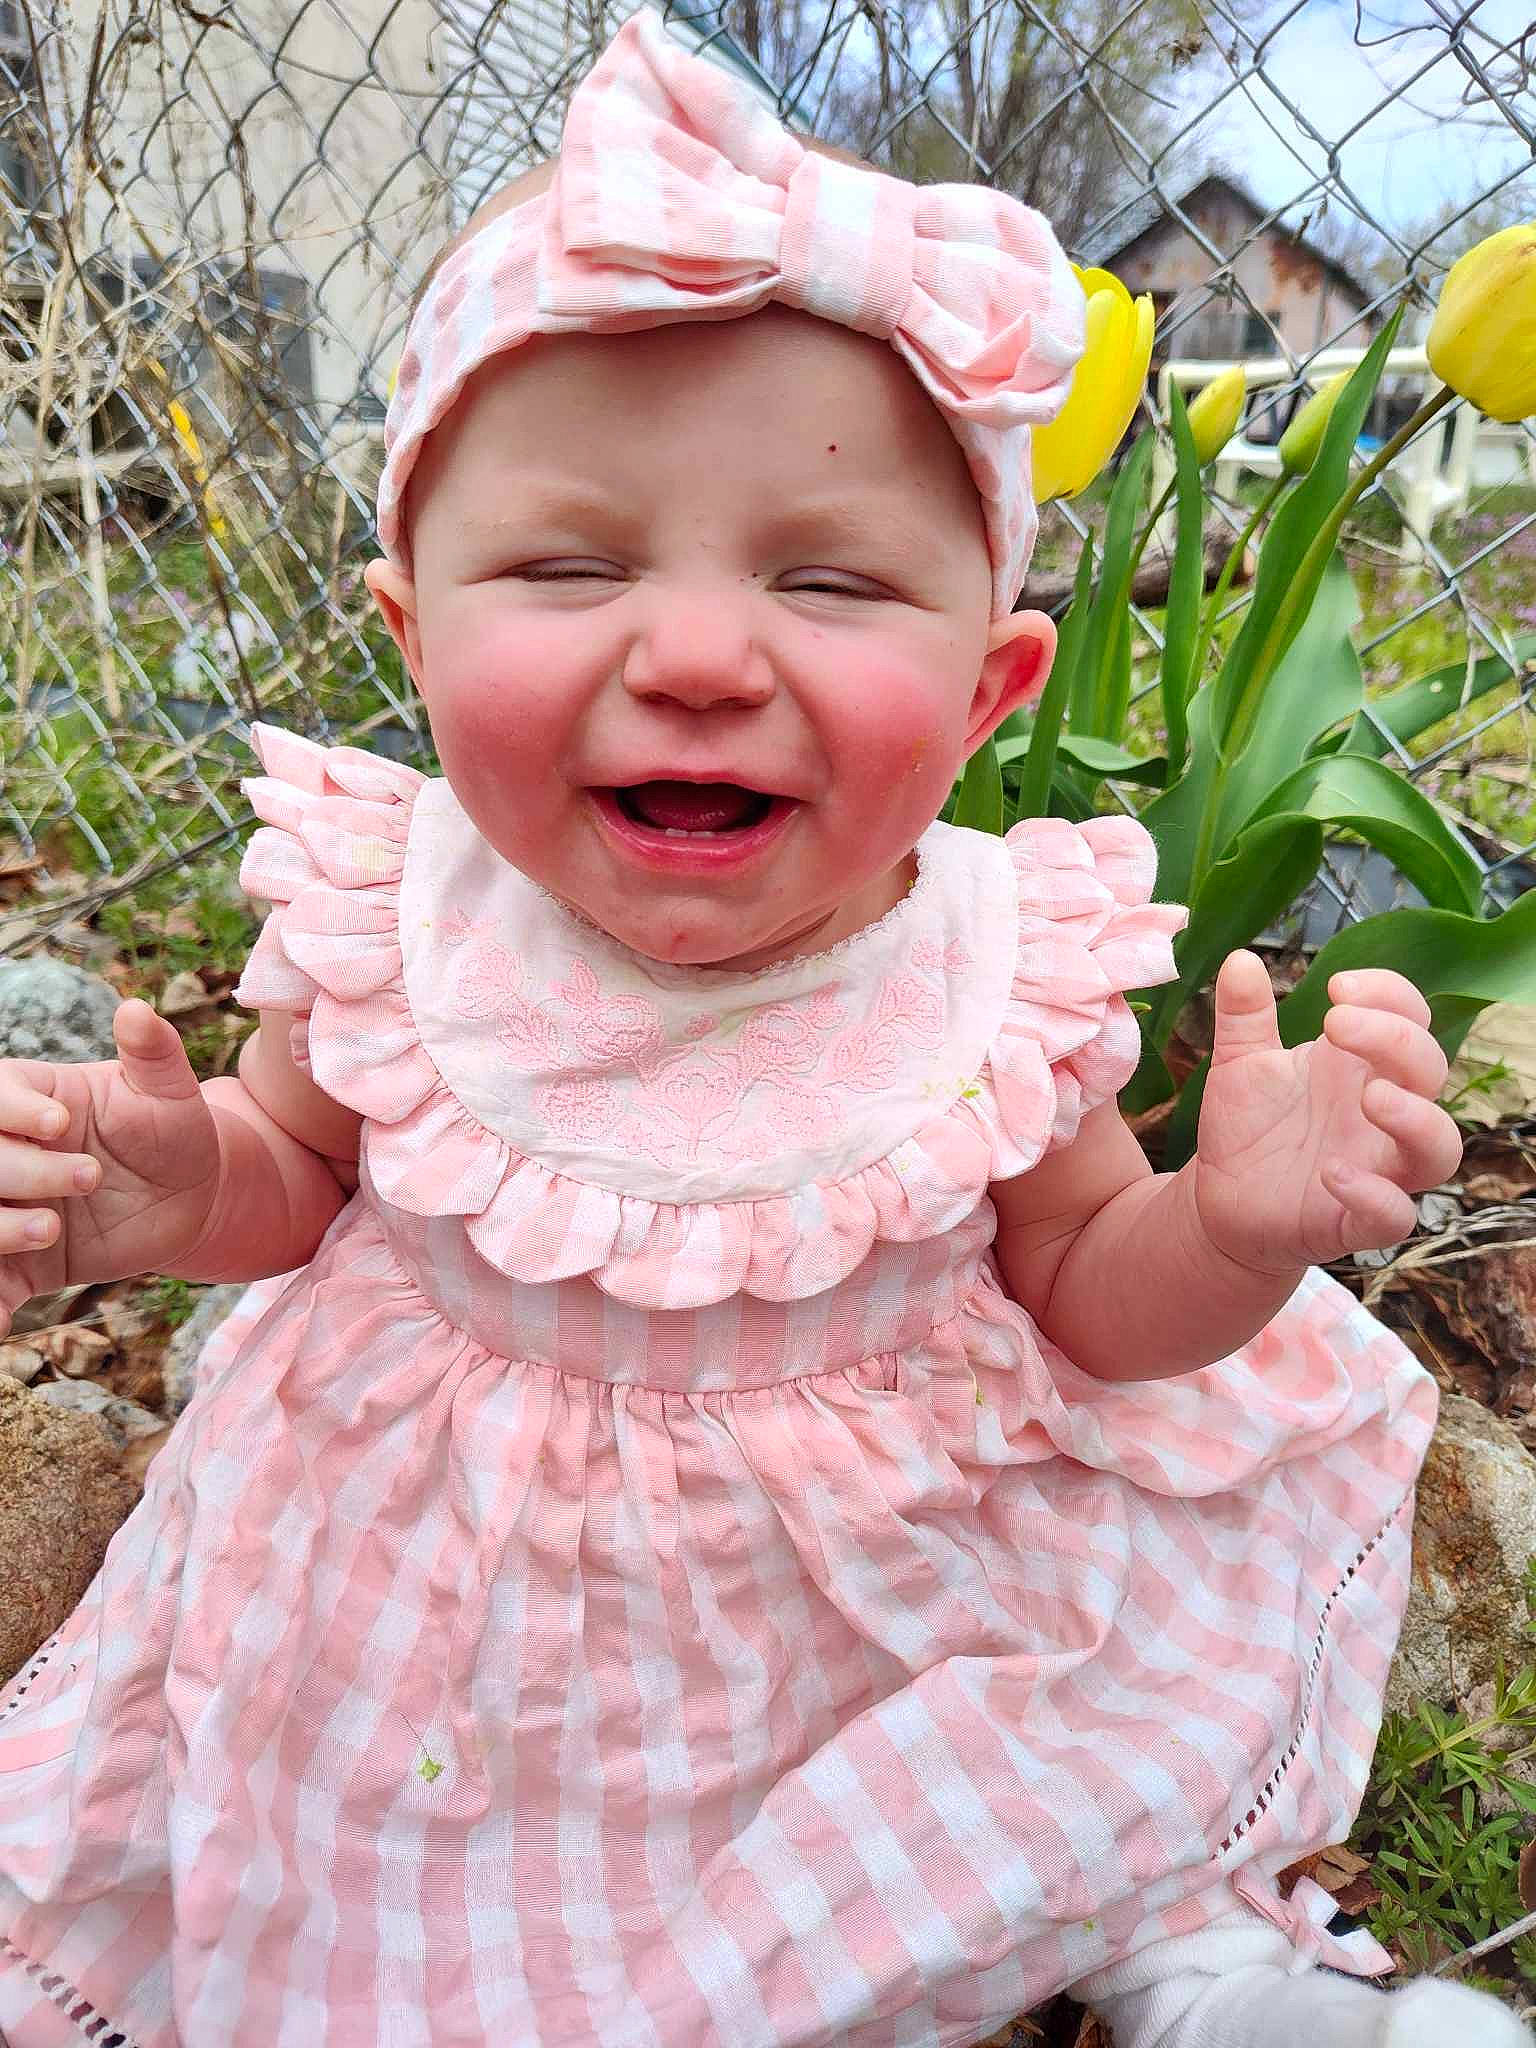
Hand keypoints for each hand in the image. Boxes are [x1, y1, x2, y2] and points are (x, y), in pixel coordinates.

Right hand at [0, 999, 222, 1336]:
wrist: (192, 1200)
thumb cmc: (175, 1131)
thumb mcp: (171, 1092)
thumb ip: (154, 1053)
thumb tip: (136, 1009)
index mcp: (25, 1098)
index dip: (13, 1111)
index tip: (61, 1126)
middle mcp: (3, 1150)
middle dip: (17, 1171)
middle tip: (86, 1179)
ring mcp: (3, 1207)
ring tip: (51, 1231)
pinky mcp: (16, 1263)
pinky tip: (0, 1318)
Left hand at [1191, 951, 1462, 1275]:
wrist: (1218, 1201)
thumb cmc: (1248, 1128)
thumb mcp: (1238, 1064)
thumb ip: (1244, 1015)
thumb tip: (1240, 959)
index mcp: (1360, 1066)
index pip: (1408, 1016)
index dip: (1389, 994)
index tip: (1337, 987)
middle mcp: (1382, 1113)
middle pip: (1430, 1068)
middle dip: (1395, 1038)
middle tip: (1337, 1023)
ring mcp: (1379, 1168)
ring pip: (1440, 1146)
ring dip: (1415, 1118)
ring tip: (1370, 1096)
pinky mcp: (1359, 1221)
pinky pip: (1395, 1215)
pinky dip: (1376, 1196)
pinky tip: (1332, 1173)